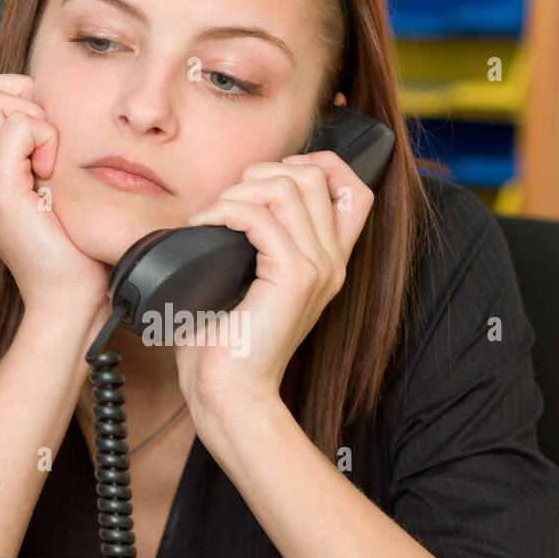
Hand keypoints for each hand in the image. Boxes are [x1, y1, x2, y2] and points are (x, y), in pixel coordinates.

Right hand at [0, 74, 110, 331]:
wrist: (66, 299)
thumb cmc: (69, 247)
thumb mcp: (47, 189)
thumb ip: (36, 152)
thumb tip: (49, 107)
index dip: (14, 96)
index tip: (45, 138)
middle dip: (21, 97)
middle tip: (48, 143)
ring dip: (34, 117)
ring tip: (50, 163)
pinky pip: (19, 126)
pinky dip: (46, 137)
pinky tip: (54, 173)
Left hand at [174, 149, 374, 422]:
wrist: (231, 394)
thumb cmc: (228, 344)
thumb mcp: (248, 283)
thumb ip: (257, 243)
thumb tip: (229, 200)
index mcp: (329, 261)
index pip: (355, 189)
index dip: (320, 163)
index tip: (271, 176)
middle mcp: (332, 262)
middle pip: (314, 175)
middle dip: (260, 174)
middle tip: (224, 205)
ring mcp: (317, 268)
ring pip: (286, 187)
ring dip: (238, 191)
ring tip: (212, 217)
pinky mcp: (293, 278)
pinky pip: (261, 217)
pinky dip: (225, 211)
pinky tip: (203, 227)